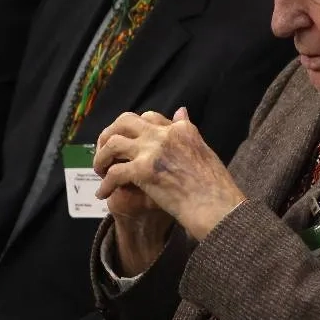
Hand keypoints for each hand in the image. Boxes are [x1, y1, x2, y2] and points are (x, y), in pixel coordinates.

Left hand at [94, 107, 244, 241]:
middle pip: (124, 121)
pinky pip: (114, 173)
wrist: (219, 208)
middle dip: (109, 134)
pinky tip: (103, 194)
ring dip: (101, 157)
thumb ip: (188, 131)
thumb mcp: (204, 150)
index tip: (127, 142)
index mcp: (181, 130)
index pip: (148, 117)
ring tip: (100, 171)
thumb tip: (181, 110)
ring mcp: (153, 151)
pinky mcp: (144, 171)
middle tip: (105, 152)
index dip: (133, 129)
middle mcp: (165, 135)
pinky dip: (105, 184)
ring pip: (113, 143)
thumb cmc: (216, 188)